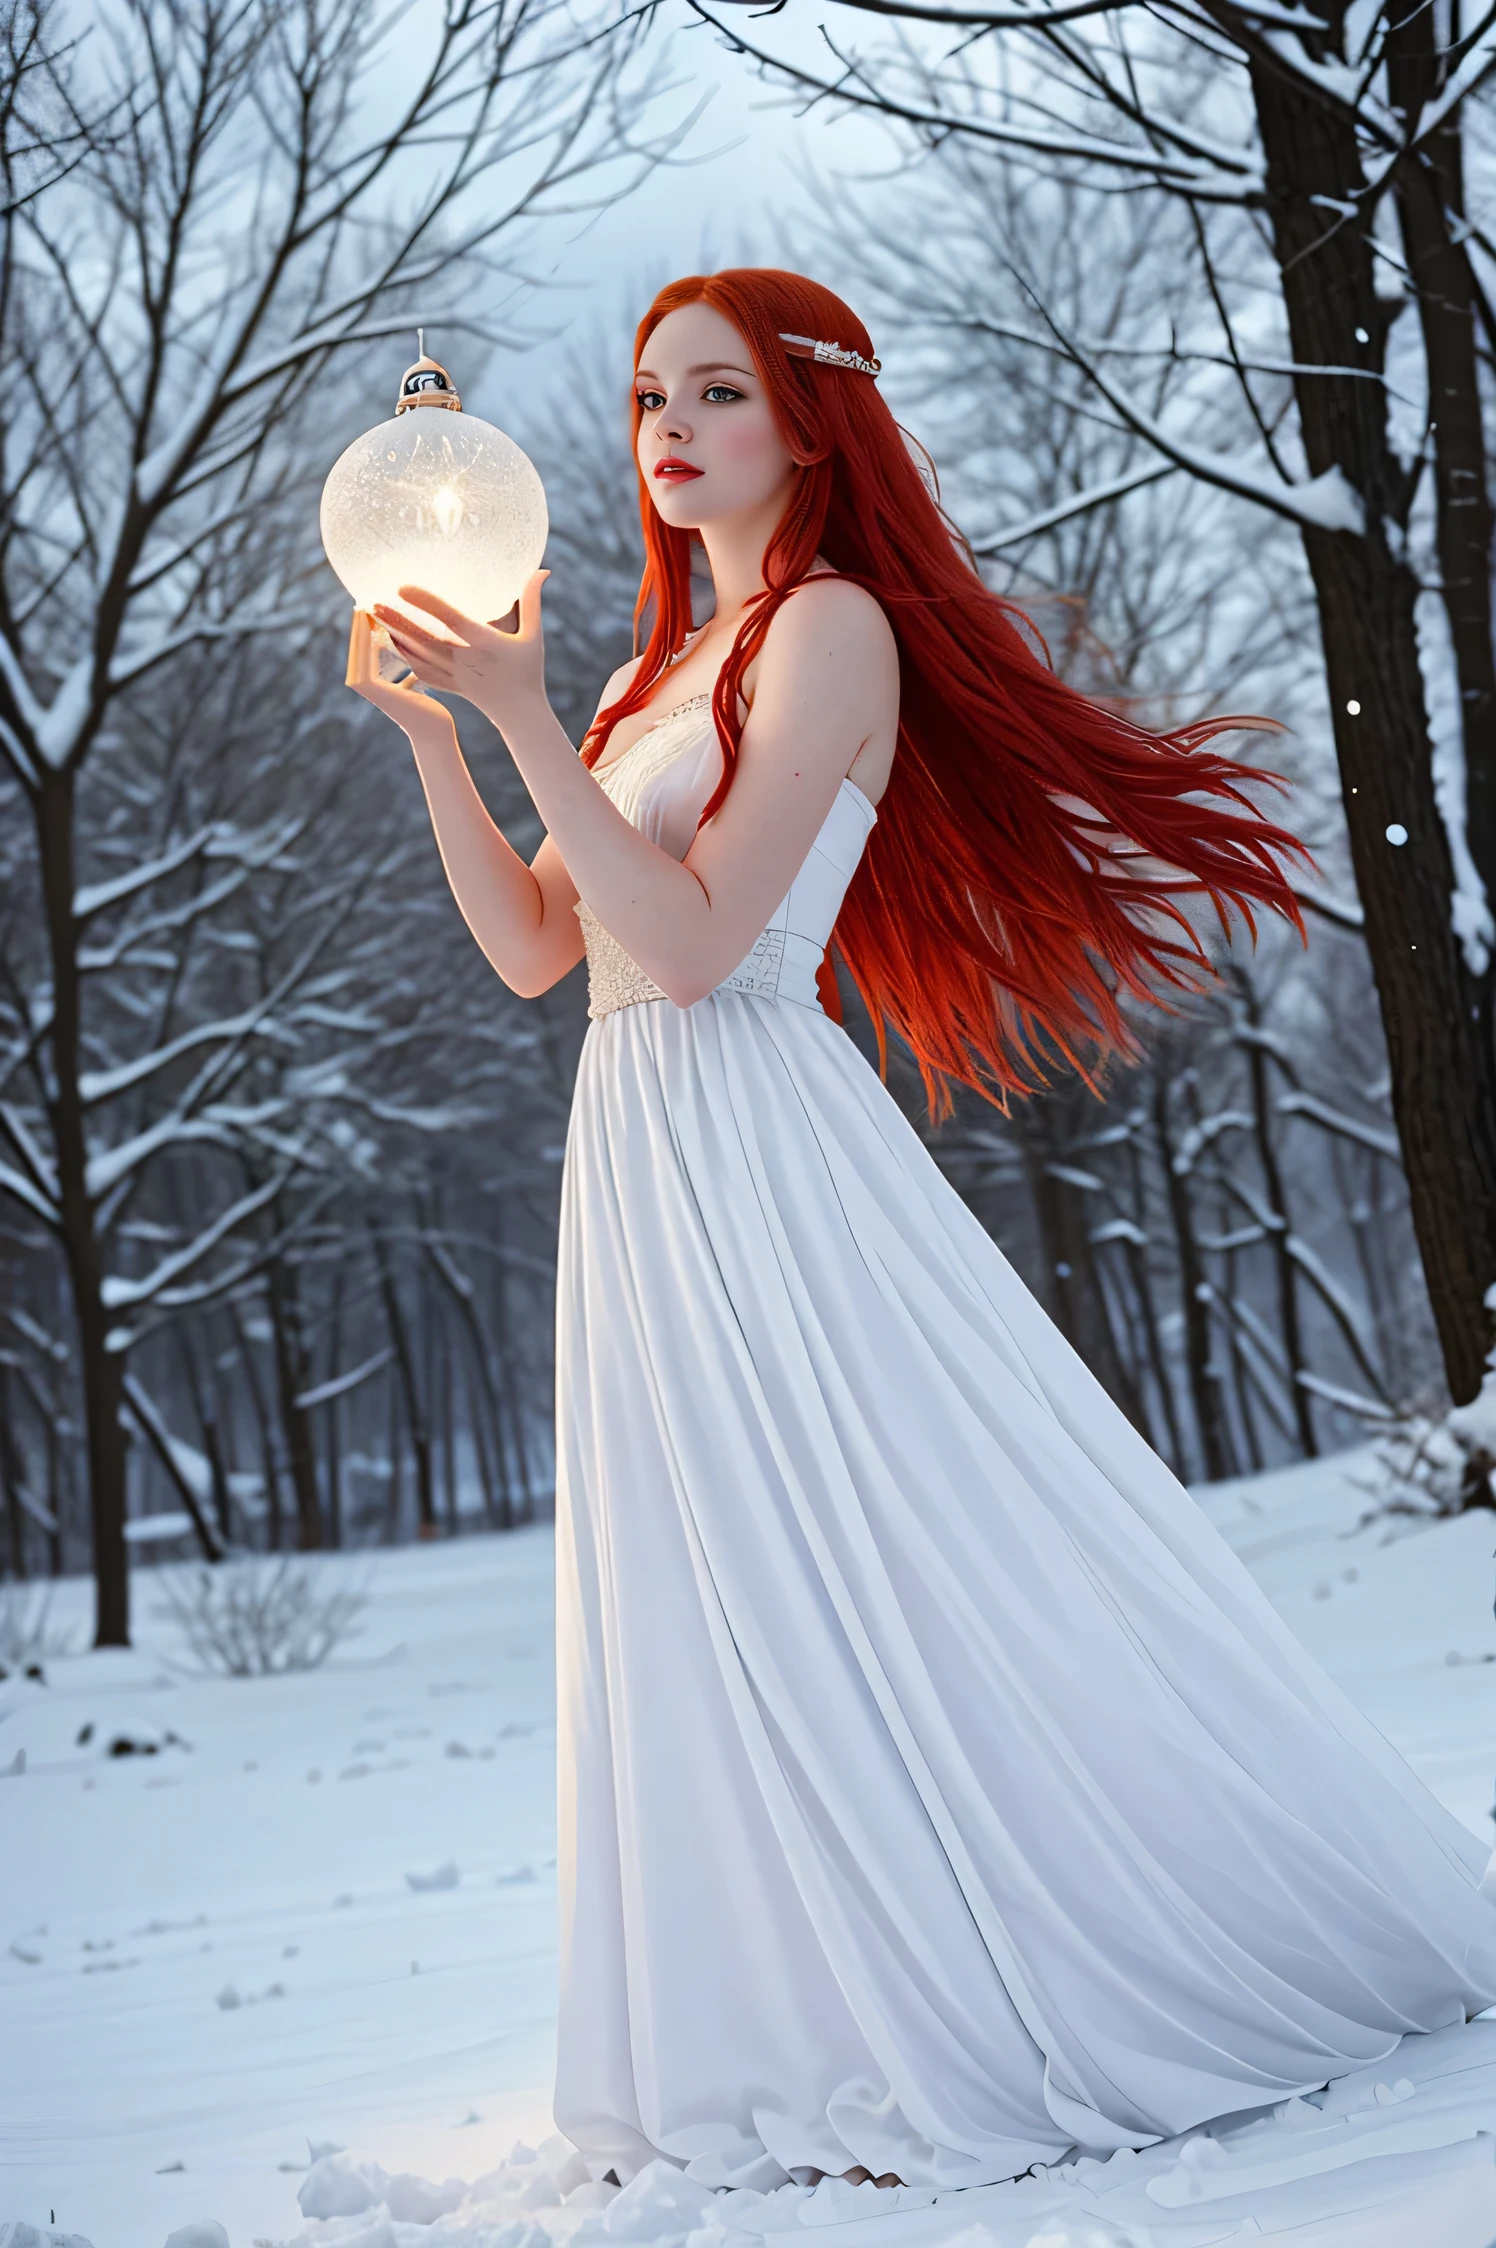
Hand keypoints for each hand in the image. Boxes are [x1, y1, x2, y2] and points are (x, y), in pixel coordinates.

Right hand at [344, 610, 453, 745]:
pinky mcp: (368, 686)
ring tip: (364, 606)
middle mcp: (363, 684)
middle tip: (364, 600)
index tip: (373, 609)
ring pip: (357, 648)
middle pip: (357, 646)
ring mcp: (363, 686)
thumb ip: (407, 670)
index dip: (366, 628)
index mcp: (372, 682)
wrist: (433, 732)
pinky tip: (372, 621)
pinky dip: (366, 637)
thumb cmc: (431, 711)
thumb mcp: (415, 683)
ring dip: (359, 626)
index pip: (364, 649)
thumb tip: (411, 657)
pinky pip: (364, 654)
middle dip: (360, 623)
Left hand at [372, 570, 549, 735]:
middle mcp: (464, 659)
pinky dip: (404, 656)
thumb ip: (532, 601)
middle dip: (398, 619)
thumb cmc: (529, 671)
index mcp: (483, 643)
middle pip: (424, 637)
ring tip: (375, 616)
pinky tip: (391, 642)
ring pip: (418, 653)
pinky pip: (421, 670)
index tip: (403, 587)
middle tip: (374, 601)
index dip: (425, 602)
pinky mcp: (449, 685)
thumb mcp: (534, 635)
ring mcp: (454, 675)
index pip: (449, 619)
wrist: (521, 713)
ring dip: (395, 634)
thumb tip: (543, 569)